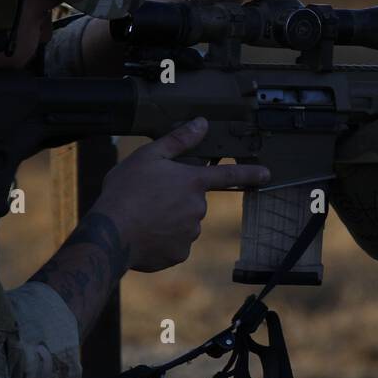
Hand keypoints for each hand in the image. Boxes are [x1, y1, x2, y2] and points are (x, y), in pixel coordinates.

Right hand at [92, 118, 269, 271]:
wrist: (110, 233)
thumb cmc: (126, 191)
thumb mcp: (149, 156)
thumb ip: (178, 141)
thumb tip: (201, 124)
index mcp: (193, 182)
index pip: (229, 175)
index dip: (250, 173)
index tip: (267, 173)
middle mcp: (198, 208)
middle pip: (194, 201)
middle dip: (177, 200)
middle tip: (149, 199)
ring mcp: (191, 233)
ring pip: (184, 224)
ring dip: (169, 221)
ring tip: (143, 217)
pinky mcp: (180, 254)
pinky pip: (175, 245)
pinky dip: (163, 241)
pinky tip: (145, 235)